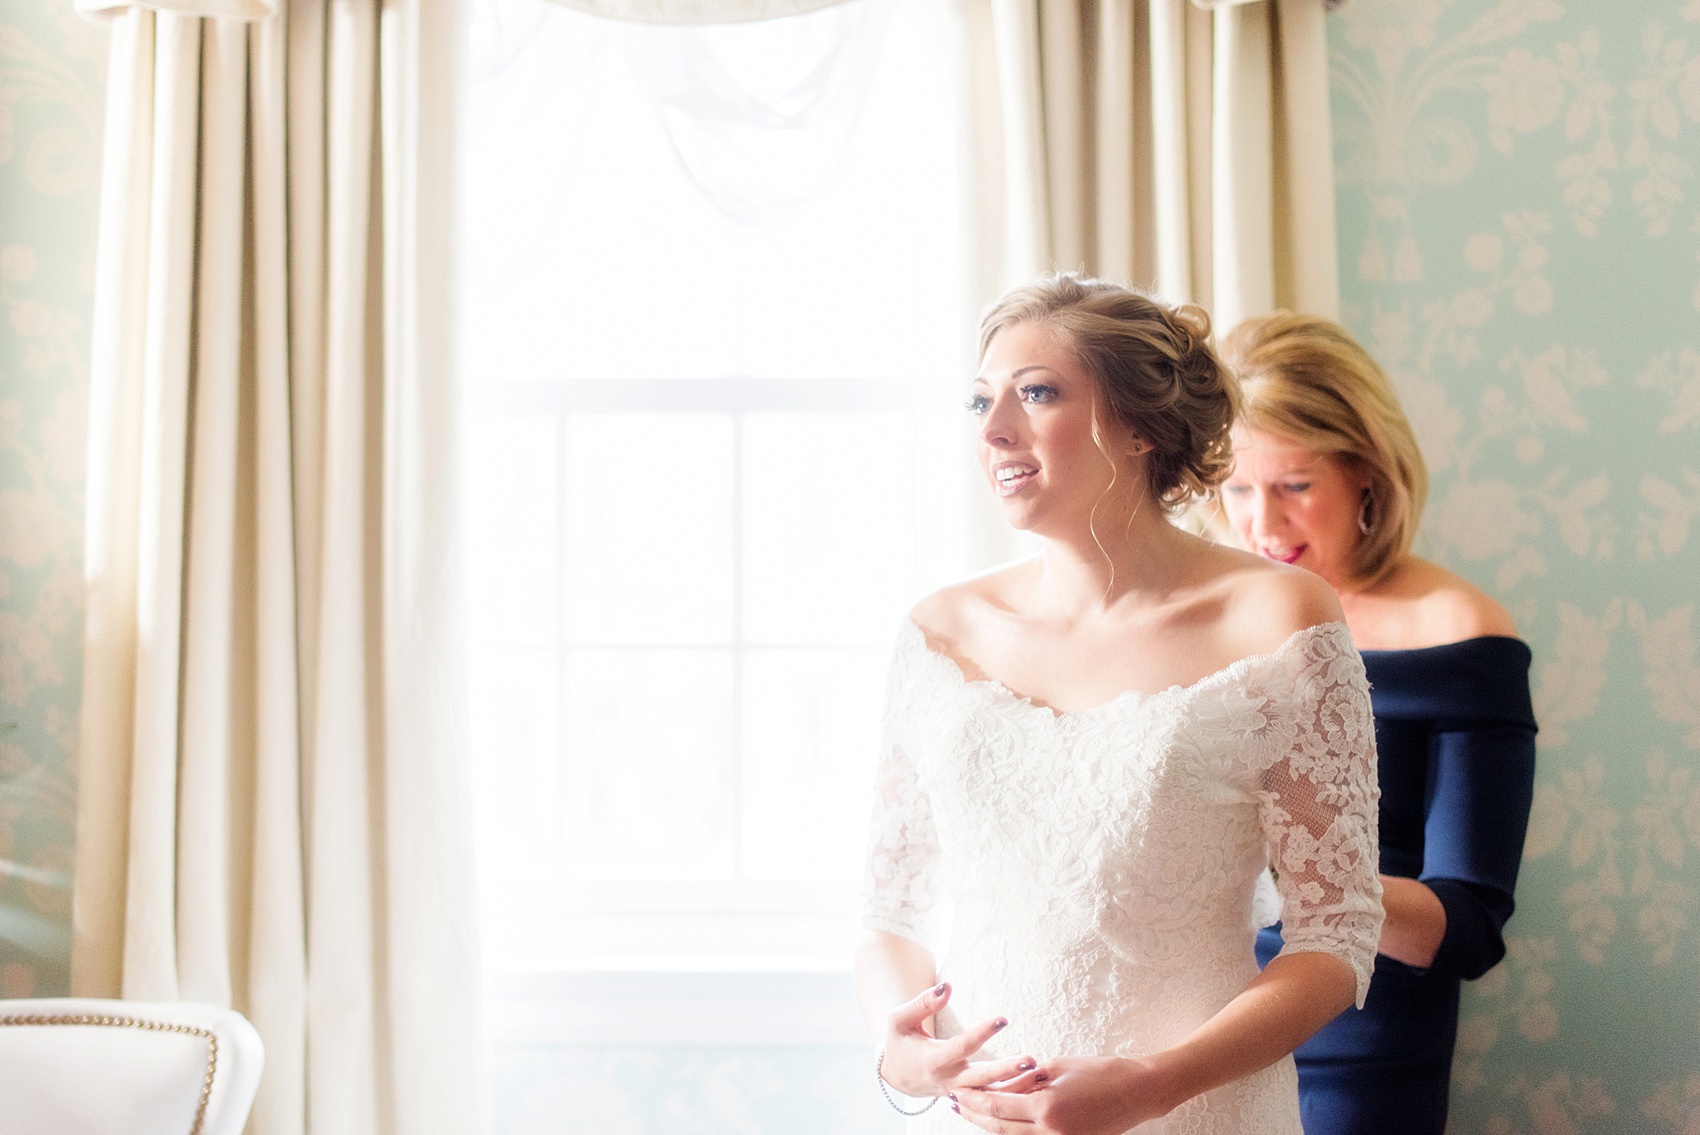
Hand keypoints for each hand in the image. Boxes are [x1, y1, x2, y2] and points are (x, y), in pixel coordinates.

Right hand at [879, 982, 1036, 1099]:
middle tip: (1031, 1060)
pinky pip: (992, 1099)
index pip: (962, 1046)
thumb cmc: (899, 1041)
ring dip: (1016, 1086)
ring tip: (1041, 1073)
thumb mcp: (899, 1019)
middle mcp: (949, 1080)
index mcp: (933, 1060)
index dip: (982, 1032)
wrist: (897, 1075)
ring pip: (991, 1094)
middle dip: (1007, 1070)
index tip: (1003, 1018)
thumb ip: (923, 1003)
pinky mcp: (969, 1097)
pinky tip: (1035, 1084)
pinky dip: (1012, 1094)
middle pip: (982, 1078)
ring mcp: (960, 1092)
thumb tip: (947, 987)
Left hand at [951, 1055, 1176, 1134]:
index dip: (973, 1099)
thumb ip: (1026, 1078)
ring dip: (990, 1125)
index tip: (956, 1090)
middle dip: (974, 1115)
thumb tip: (1002, 1083)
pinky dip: (1014, 1129)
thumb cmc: (1101, 1072)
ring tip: (970, 1111)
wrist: (1138, 1092)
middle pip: (1000, 1127)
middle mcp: (1050, 1131)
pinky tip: (1001, 1120)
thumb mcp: (1057, 1067)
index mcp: (1046, 1108)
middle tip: (954, 1102)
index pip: (997, 1106)